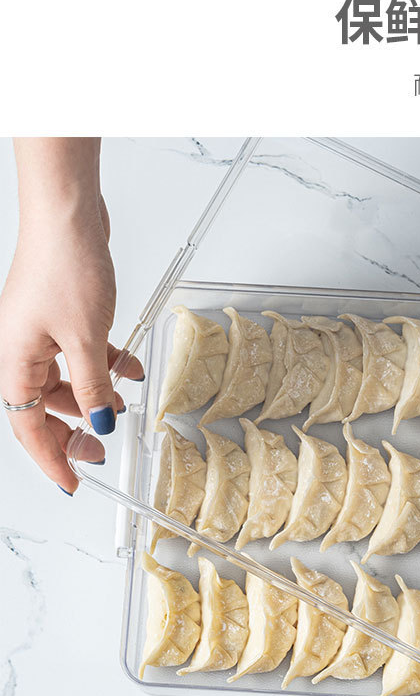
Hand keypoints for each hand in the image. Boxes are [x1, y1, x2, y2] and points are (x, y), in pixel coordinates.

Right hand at [0, 138, 142, 491]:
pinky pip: (79, 353)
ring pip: (66, 380)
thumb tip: (101, 421)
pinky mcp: (60, 314)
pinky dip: (103, 364)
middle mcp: (21, 349)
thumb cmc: (64, 264)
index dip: (51, 458)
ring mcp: (40, 331)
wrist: (69, 213)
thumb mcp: (86, 340)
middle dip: (74, 429)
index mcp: (15, 361)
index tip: (72, 482)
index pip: (28, 427)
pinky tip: (128, 366)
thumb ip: (93, 387)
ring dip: (94, 395)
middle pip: (45, 407)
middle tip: (100, 450)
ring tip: (122, 407)